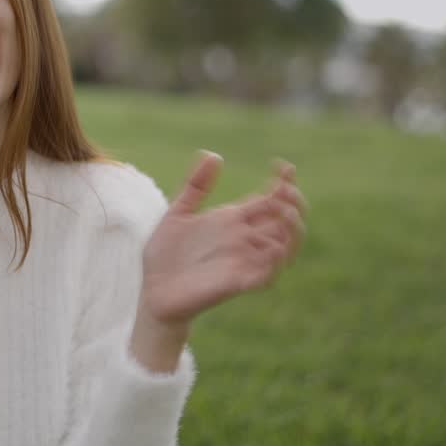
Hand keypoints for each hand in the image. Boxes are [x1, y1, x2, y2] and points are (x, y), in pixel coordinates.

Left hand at [138, 152, 305, 332]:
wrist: (151, 290)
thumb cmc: (164, 254)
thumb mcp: (177, 213)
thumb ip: (196, 186)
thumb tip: (214, 155)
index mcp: (232, 221)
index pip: (270, 200)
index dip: (284, 184)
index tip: (282, 166)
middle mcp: (243, 240)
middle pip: (286, 222)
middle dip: (294, 203)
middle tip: (283, 189)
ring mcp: (243, 261)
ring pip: (286, 247)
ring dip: (292, 229)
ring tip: (285, 211)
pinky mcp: (237, 283)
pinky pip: (267, 275)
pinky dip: (276, 262)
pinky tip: (276, 247)